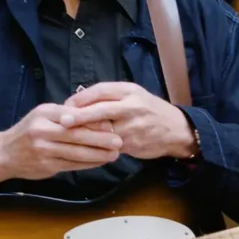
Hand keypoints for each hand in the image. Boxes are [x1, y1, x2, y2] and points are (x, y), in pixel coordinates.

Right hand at [0, 103, 122, 183]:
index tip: (112, 123)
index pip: (74, 117)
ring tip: (114, 154)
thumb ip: (66, 115)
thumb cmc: (29, 131)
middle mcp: (43, 131)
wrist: (4, 154)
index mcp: (45, 114)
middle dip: (101, 139)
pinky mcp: (46, 166)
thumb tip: (96, 116)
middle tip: (119, 141)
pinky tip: (99, 162)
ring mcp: (43, 150)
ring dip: (98, 155)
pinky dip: (87, 164)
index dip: (94, 122)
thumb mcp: (43, 115)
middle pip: (77, 136)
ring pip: (76, 153)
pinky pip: (72, 165)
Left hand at [63, 82, 197, 160]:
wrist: (175, 130)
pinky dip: (97, 147)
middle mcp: (132, 106)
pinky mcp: (133, 144)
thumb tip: (78, 101)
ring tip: (70, 137)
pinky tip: (85, 147)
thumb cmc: (148, 110)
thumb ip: (109, 96)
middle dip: (79, 116)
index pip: (101, 91)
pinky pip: (110, 146)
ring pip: (104, 131)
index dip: (81, 98)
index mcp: (129, 91)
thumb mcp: (133, 95)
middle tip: (63, 122)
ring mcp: (133, 127)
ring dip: (86, 135)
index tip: (66, 105)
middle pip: (100, 110)